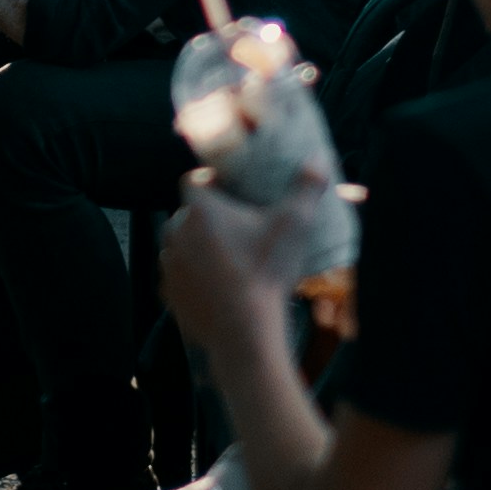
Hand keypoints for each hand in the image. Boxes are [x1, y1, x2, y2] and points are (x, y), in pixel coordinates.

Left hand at [159, 166, 326, 358]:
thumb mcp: (294, 224)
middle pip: (189, 214)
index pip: (194, 180)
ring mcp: (170, 265)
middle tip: (239, 228)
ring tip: (230, 258)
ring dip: (199, 248)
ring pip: (182, 245)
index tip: (231, 189)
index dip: (211, 181)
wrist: (245, 331)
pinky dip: (194, 279)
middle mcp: (176, 232)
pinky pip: (179, 277)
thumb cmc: (266, 272)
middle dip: (208, 217)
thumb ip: (307, 187)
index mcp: (199, 209)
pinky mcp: (170, 294)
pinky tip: (218, 285)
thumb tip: (320, 158)